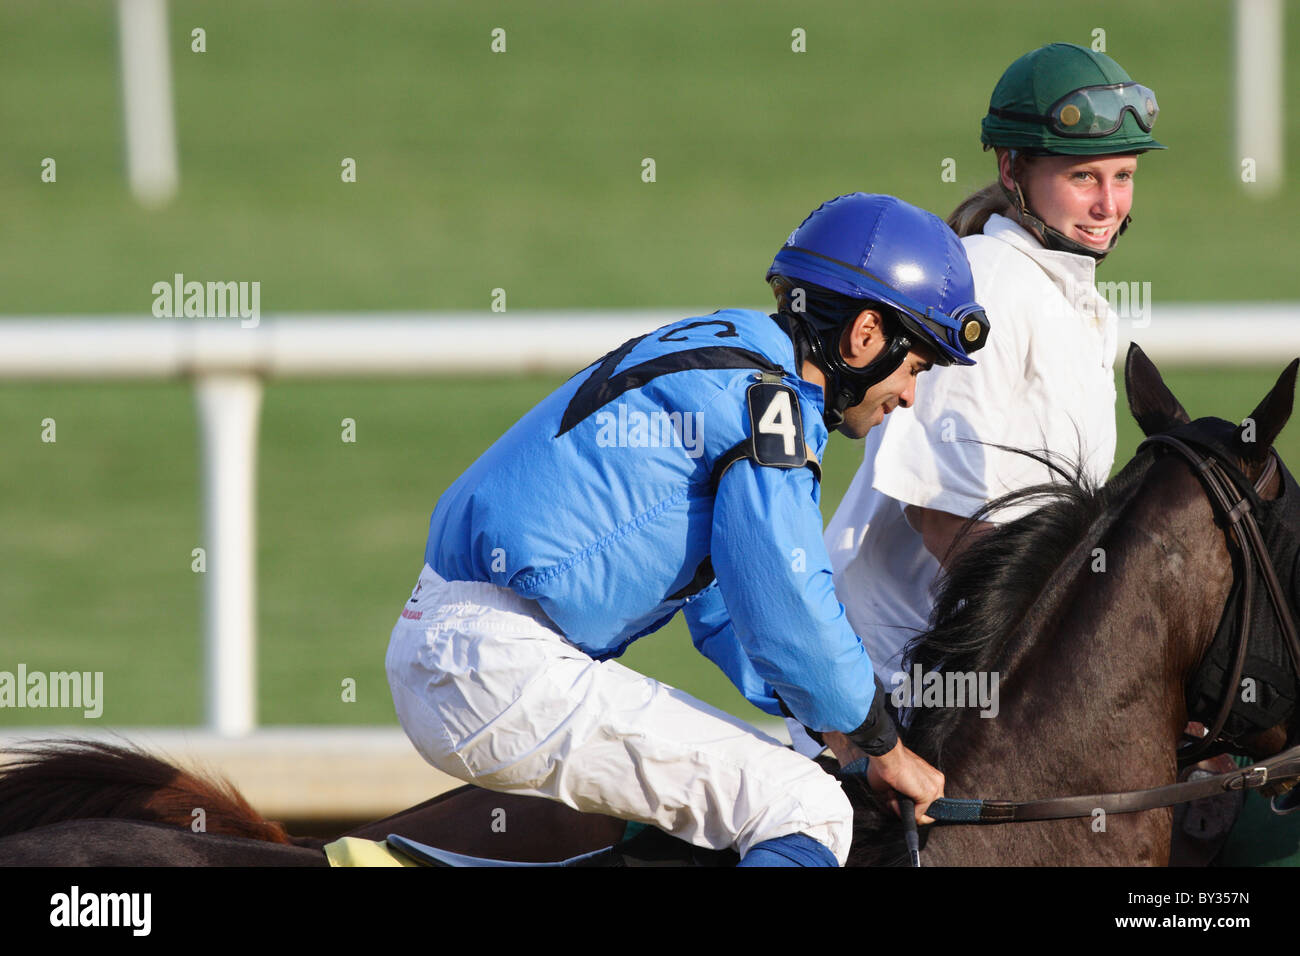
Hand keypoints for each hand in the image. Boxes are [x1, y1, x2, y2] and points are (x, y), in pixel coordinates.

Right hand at [825, 730, 942, 824]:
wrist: (888, 755)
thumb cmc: (890, 762)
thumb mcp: (902, 779)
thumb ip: (907, 791)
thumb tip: (900, 803)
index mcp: (932, 776)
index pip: (929, 801)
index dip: (911, 804)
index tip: (897, 799)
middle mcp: (937, 782)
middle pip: (927, 809)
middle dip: (908, 808)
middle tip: (893, 799)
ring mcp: (934, 789)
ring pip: (922, 813)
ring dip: (903, 809)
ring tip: (892, 797)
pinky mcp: (928, 795)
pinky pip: (916, 815)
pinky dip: (902, 811)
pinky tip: (893, 798)